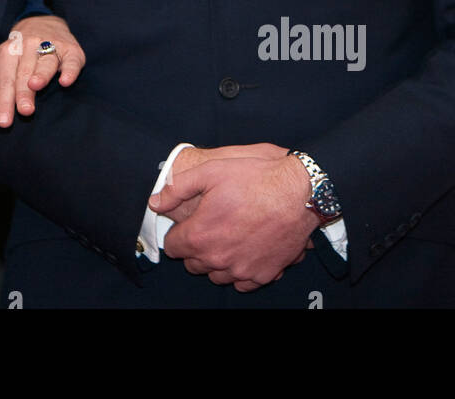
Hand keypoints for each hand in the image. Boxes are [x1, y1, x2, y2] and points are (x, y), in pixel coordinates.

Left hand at [0, 15, 85, 126]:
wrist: (44, 22)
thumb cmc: (19, 52)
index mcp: (10, 53)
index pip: (5, 80)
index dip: (4, 101)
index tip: (3, 122)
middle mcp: (29, 47)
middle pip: (24, 73)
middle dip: (23, 92)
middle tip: (23, 111)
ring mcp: (51, 47)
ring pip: (46, 62)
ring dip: (42, 74)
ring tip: (36, 86)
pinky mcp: (72, 51)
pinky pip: (71, 60)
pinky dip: (69, 70)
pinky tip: (65, 81)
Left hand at [152, 146, 316, 290]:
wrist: (299, 192)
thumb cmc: (255, 179)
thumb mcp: (210, 172)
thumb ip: (177, 188)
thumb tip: (155, 202)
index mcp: (200, 235)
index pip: (173, 247)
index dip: (178, 233)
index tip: (188, 223)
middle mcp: (218, 259)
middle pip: (193, 264)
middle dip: (196, 248)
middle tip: (209, 227)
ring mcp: (242, 270)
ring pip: (217, 276)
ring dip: (217, 261)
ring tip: (227, 238)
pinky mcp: (264, 274)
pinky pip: (243, 283)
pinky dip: (240, 271)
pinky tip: (245, 251)